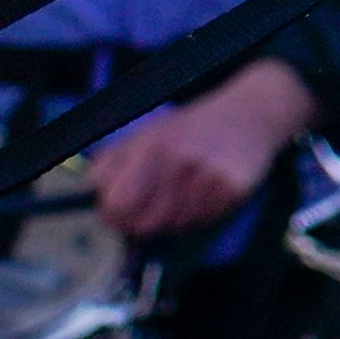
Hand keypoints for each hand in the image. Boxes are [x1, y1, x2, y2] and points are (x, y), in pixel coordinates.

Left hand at [88, 58, 314, 250]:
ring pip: (175, 226)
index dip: (113, 215)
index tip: (118, 212)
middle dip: (143, 222)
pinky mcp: (233, 189)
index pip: (118, 204)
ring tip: (185, 188)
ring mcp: (208, 176)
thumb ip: (109, 164)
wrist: (250, 113)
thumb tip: (90, 197)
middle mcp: (180, 162)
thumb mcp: (144, 134)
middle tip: (153, 204)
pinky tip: (206, 189)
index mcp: (152, 147)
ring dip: (175, 216)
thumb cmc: (190, 128)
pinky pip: (204, 220)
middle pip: (145, 224)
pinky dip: (202, 212)